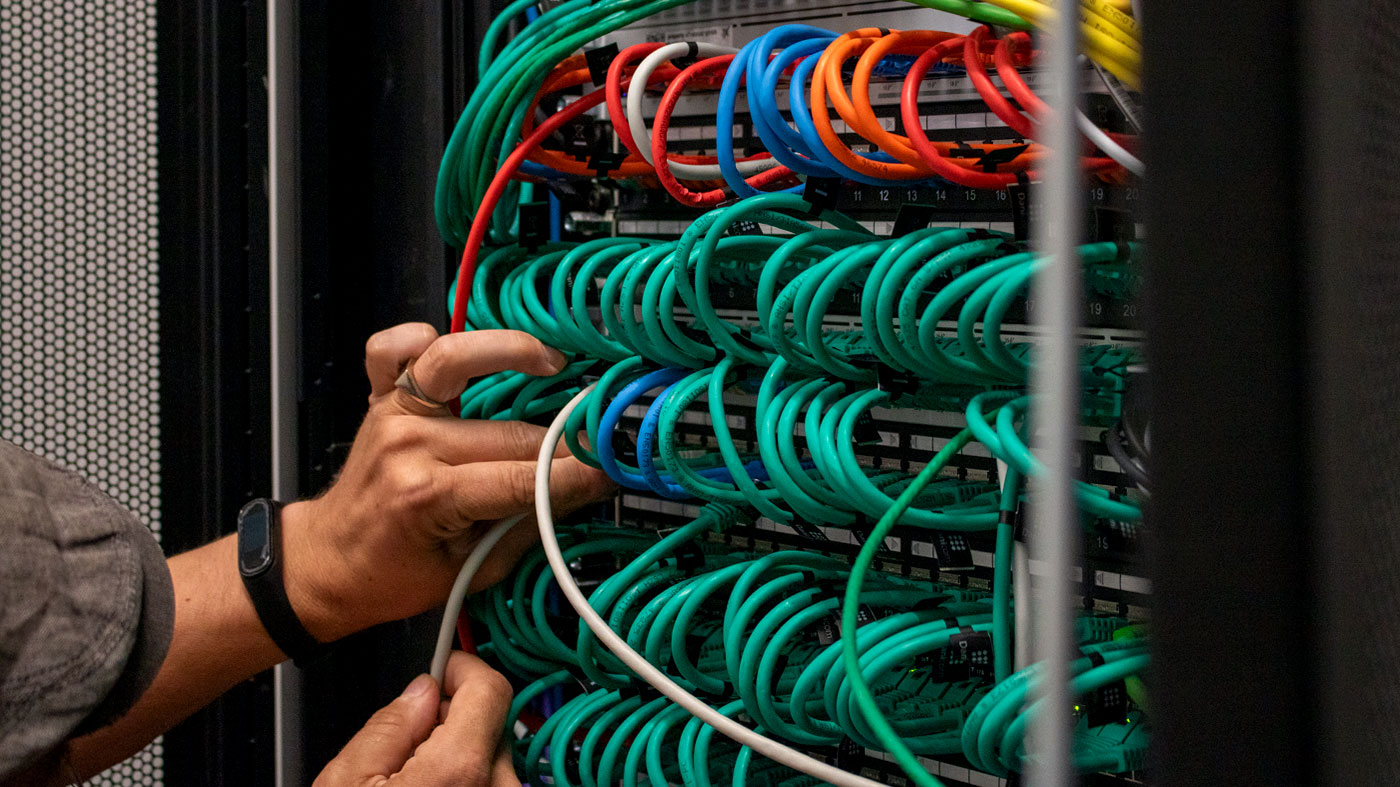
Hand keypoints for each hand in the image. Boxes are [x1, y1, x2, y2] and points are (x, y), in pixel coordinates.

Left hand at [282, 323, 613, 641]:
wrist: (329, 564)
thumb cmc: (394, 573)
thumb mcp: (471, 570)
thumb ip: (525, 526)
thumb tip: (579, 490)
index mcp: (426, 497)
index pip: (520, 479)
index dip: (574, 476)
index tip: (611, 471)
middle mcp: (408, 446)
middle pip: (508, 432)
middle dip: (563, 440)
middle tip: (600, 442)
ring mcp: (392, 416)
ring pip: (455, 361)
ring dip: (508, 352)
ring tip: (550, 362)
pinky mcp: (381, 400)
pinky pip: (391, 349)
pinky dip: (416, 337)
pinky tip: (455, 348)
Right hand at [315, 652, 518, 786]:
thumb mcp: (346, 779)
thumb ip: (388, 725)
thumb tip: (419, 693)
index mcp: (461, 769)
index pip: (489, 687)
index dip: (462, 669)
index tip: (444, 668)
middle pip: (492, 720)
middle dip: (454, 717)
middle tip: (412, 736)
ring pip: (494, 754)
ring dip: (461, 752)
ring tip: (416, 776)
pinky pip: (495, 783)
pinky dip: (469, 779)